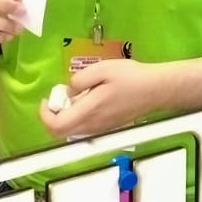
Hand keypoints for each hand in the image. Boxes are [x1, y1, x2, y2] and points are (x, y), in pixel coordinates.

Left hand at [38, 59, 162, 139]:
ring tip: (73, 96)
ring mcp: (101, 129)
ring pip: (72, 131)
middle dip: (52, 115)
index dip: (45, 115)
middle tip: (59, 96)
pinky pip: (83, 128)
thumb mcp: (102, 69)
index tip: (47, 99)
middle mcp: (93, 126)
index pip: (57, 126)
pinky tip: (87, 100)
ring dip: (65, 116)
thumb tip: (68, 90)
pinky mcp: (107, 127)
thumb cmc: (131, 77)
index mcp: (89, 111)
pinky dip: (77, 117)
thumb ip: (80, 79)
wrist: (156, 90)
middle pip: (61, 132)